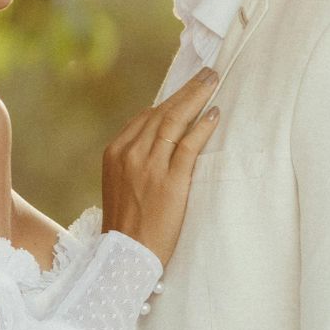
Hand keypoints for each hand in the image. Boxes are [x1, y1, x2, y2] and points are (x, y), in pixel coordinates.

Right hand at [101, 67, 219, 265]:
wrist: (124, 255)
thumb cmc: (127, 225)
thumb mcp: (121, 185)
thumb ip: (135, 161)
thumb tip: (159, 141)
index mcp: (115, 152)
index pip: (146, 116)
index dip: (170, 100)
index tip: (186, 89)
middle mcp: (130, 153)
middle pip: (162, 112)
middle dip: (186, 90)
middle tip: (207, 74)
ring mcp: (149, 166)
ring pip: (175, 121)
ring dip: (196, 98)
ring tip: (213, 83)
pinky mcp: (169, 182)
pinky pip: (188, 146)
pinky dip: (202, 127)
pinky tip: (214, 114)